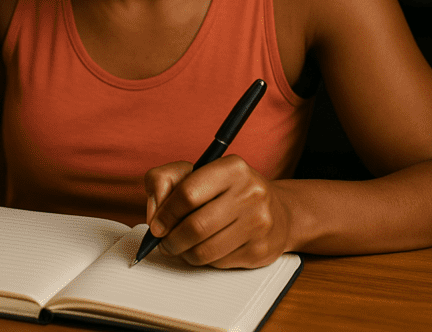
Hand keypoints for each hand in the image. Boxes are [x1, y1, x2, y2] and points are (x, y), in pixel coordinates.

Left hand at [144, 155, 292, 268]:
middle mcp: (250, 193)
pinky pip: (219, 263)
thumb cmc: (227, 191)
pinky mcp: (261, 250)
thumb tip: (154, 214)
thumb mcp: (195, 172)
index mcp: (232, 168)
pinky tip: (206, 247)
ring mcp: (259, 223)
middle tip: (164, 242)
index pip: (187, 194)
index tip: (156, 225)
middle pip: (195, 227)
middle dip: (171, 239)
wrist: (277, 211)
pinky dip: (204, 259)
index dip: (165, 214)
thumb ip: (164, 181)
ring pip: (205, 250)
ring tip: (181, 246)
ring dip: (184, 253)